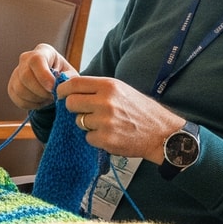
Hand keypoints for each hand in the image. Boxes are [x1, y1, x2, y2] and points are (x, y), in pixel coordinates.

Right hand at [7, 43, 73, 111]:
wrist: (53, 83)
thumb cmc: (64, 76)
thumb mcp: (70, 75)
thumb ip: (69, 79)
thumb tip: (62, 86)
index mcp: (43, 51)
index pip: (36, 60)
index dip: (43, 75)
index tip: (52, 88)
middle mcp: (26, 59)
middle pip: (25, 76)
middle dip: (40, 91)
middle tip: (52, 96)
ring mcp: (16, 72)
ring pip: (20, 89)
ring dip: (36, 99)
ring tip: (47, 98)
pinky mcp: (12, 86)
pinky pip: (18, 99)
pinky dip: (30, 104)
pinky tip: (40, 101)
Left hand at [56, 76, 184, 160]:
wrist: (162, 133)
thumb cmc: (141, 110)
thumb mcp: (122, 90)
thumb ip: (98, 88)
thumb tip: (71, 86)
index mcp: (109, 85)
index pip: (74, 84)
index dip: (63, 89)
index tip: (60, 94)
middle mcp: (105, 101)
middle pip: (71, 103)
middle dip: (74, 108)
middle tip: (85, 111)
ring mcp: (105, 121)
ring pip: (78, 122)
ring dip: (86, 124)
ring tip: (105, 124)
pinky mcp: (106, 139)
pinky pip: (88, 138)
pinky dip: (96, 138)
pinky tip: (110, 135)